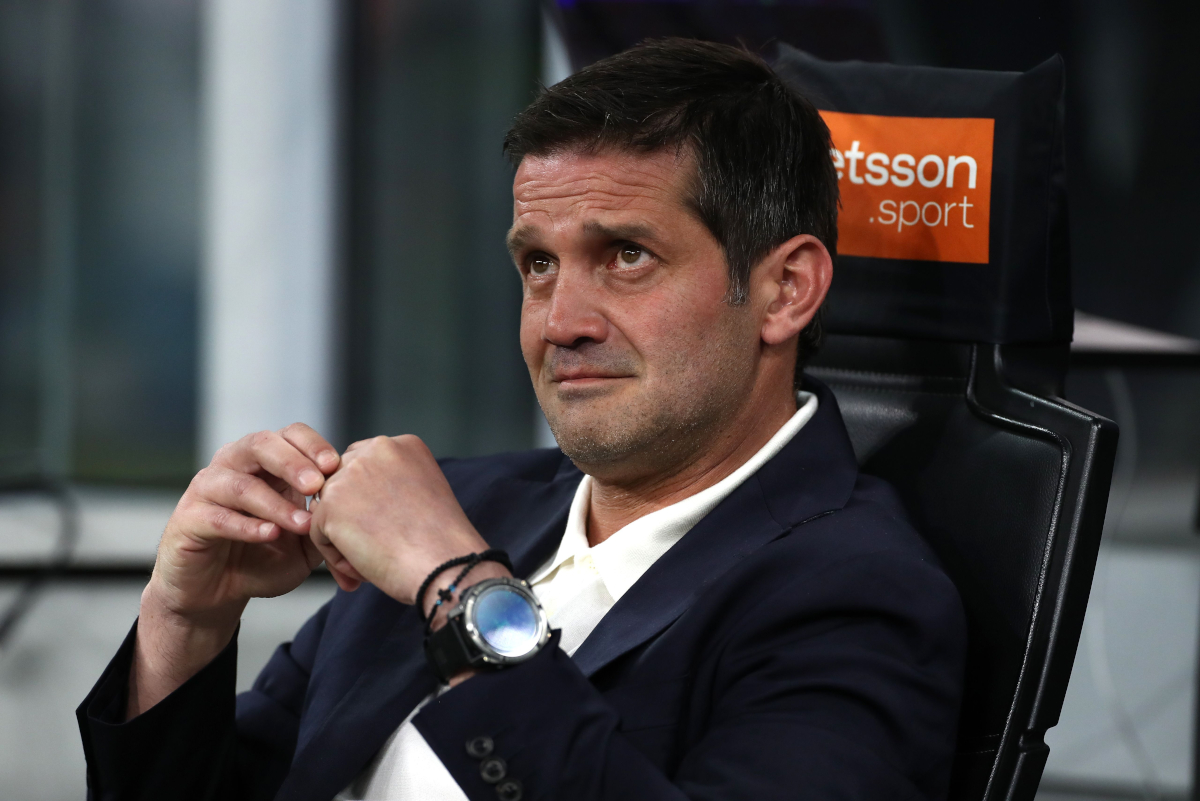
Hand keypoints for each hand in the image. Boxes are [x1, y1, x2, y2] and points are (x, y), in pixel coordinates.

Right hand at [129, 423, 350, 717]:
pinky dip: (246, 525)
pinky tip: (270, 535)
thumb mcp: (306, 543)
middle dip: (293, 461)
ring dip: (274, 502)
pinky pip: (217, 516)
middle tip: (319, 483)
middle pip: (261, 444)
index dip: (312, 445)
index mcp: (266, 464)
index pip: (290, 435)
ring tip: (302, 523)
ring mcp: (207, 491)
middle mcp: (234, 467)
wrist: (216, 593)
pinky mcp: (188, 520)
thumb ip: (329, 525)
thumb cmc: (263, 558)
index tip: (338, 465)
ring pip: (238, 482)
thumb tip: (369, 515)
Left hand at [308, 435, 495, 609]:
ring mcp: (351, 474)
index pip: (364, 466)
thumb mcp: (423, 495)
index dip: (370, 502)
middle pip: (341, 484)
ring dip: (345, 539)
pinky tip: (364, 567)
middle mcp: (376, 449)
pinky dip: (337, 557)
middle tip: (379, 548)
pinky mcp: (331, 504)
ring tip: (375, 561)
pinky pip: (319, 534)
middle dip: (352, 518)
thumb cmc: (441, 543)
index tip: (393, 527)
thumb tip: (355, 502)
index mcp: (404, 444)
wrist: (444, 564)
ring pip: (328, 511)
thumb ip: (391, 485)